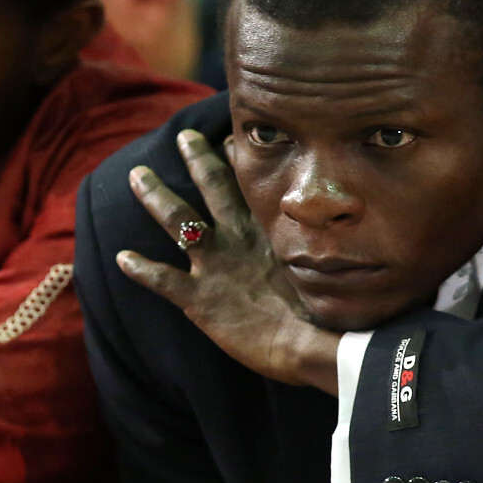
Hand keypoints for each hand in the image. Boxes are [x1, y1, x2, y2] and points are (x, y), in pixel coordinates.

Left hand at [119, 130, 340, 393]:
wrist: (315, 346)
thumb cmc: (334, 315)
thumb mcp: (331, 270)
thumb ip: (327, 251)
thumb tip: (360, 233)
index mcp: (271, 232)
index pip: (252, 184)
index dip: (238, 159)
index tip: (228, 137)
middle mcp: (240, 240)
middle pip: (212, 188)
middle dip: (197, 159)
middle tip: (184, 136)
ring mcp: (216, 267)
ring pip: (178, 220)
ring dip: (155, 197)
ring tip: (136, 175)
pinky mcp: (199, 298)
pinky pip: (162, 279)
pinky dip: (139, 267)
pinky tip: (121, 257)